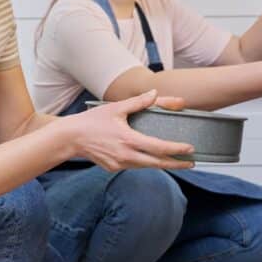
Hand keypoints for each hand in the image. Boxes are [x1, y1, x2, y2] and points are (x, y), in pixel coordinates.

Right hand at [66, 90, 195, 171]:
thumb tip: (154, 94)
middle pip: (157, 163)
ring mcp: (119, 164)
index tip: (190, 149)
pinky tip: (151, 158)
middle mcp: (126, 156)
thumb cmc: (92, 121)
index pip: (158, 148)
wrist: (70, 138)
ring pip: (146, 166)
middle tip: (191, 162)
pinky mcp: (113, 168)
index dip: (176, 150)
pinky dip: (144, 162)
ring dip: (161, 164)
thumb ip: (137, 102)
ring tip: (177, 161)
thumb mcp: (116, 108)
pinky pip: (134, 166)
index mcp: (128, 140)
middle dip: (176, 164)